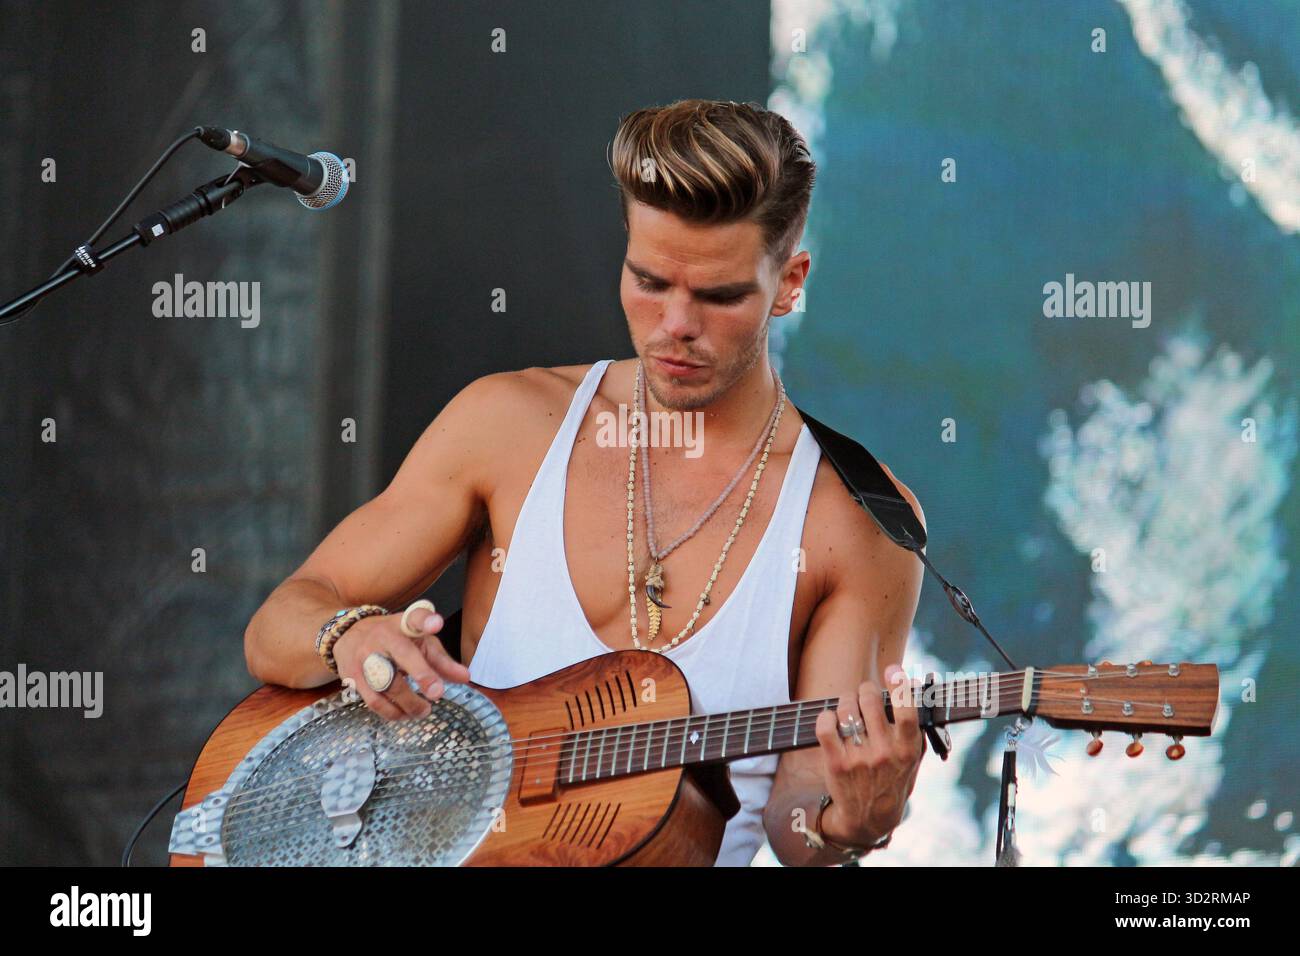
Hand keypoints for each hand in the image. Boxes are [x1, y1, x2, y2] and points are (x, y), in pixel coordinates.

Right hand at [332, 605, 470, 720]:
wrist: (348, 634)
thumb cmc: (394, 639)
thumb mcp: (419, 641)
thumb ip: (442, 660)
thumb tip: (466, 678)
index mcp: (403, 625)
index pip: (415, 618)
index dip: (426, 620)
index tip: (436, 624)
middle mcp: (383, 637)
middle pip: (402, 654)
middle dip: (422, 674)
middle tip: (438, 693)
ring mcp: (365, 657)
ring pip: (388, 684)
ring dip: (409, 703)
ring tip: (424, 710)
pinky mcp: (353, 676)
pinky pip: (374, 700)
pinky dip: (391, 713)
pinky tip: (404, 714)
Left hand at [813, 663, 925, 847]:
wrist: (868, 819)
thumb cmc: (892, 782)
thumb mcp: (913, 761)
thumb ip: (915, 729)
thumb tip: (916, 688)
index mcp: (907, 749)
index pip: (907, 711)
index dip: (900, 685)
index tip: (893, 670)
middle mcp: (884, 753)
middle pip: (871, 701)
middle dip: (865, 691)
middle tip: (864, 695)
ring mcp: (859, 758)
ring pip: (847, 710)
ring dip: (845, 701)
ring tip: (848, 707)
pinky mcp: (836, 763)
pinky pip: (826, 727)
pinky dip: (825, 716)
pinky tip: (830, 719)